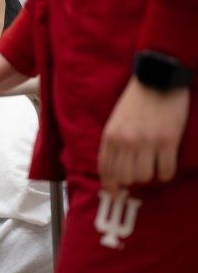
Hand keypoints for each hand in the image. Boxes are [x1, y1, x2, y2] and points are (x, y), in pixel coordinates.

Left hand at [98, 77, 190, 195]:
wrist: (157, 80)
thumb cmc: (136, 102)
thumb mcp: (115, 121)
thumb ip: (113, 143)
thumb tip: (114, 171)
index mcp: (110, 136)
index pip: (105, 169)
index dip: (109, 185)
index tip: (114, 192)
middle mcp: (126, 141)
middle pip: (124, 177)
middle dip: (131, 181)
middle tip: (138, 174)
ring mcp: (147, 142)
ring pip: (144, 177)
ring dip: (150, 176)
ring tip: (153, 166)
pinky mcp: (168, 141)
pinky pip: (166, 171)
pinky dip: (166, 174)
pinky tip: (166, 166)